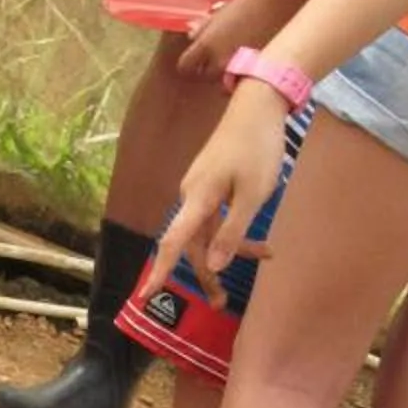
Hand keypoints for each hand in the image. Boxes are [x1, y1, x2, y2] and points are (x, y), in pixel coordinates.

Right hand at [150, 83, 289, 293]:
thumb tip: (212, 266)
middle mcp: (192, 195)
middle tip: (222, 302)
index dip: (160, 271)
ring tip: (264, 256)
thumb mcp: (252, 196)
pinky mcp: (212, 183)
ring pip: (209, 230)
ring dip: (232, 249)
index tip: (143, 295)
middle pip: (193, 243)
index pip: (174, 243)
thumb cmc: (258, 148)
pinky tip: (262, 239)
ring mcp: (201, 188)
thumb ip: (232, 232)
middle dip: (207, 273)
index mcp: (199, 199)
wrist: (259, 105)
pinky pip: (218, 216)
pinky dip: (236, 230)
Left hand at [176, 0, 271, 84]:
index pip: (185, 66)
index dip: (189, 62)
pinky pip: (242, 81)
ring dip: (226, 74)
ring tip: (236, 59)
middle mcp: (219, 63)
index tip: (194, 58)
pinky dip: (243, 75)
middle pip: (204, 77)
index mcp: (206, 46)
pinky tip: (251, 62)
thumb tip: (192, 35)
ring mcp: (237, 71)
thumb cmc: (249, 3)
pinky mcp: (255, 74)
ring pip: (223, 83)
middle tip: (217, 56)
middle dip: (208, 68)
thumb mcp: (221, 12)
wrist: (279, 5)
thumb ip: (204, 28)